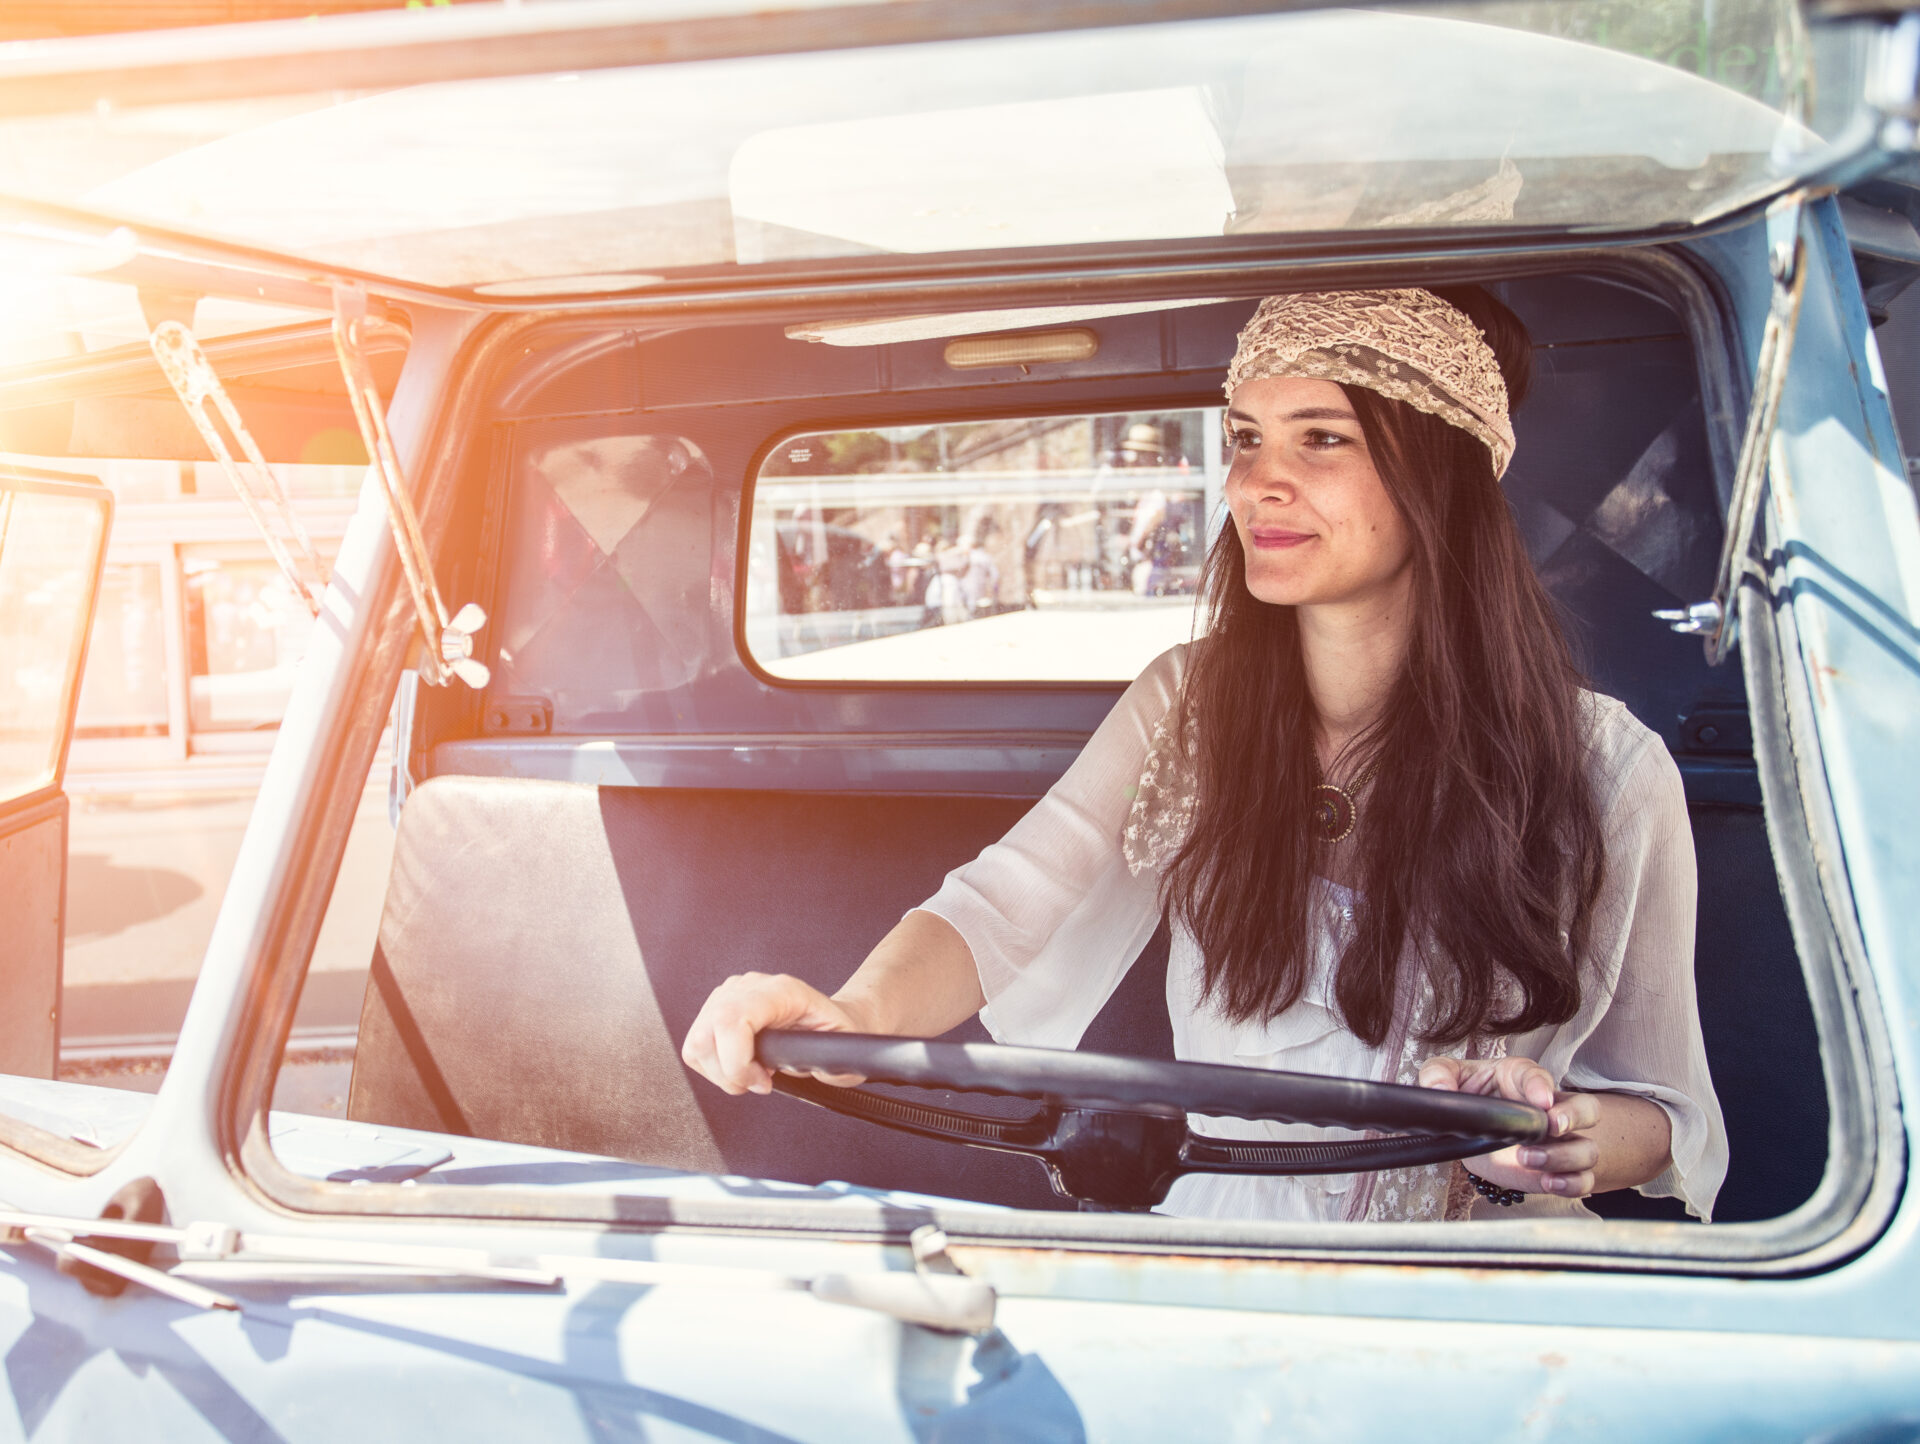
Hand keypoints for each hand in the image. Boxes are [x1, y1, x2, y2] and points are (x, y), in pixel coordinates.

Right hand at [681, 972, 868, 1095]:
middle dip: (729, 1074)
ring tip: (753, 1074)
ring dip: (721, 1073)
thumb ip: (828, 1063)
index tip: (762, 1082)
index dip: (736, 1061)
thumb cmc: (836, 1032)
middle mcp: (751, 986)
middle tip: (759, 1082)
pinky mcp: (717, 1007)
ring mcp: (730, 993)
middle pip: (705, 1035)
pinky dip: (715, 1067)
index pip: (731, 1018)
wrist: (832, 1020)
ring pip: (697, 1043)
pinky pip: (696, 1045)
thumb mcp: (845, 1051)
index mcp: (782, 991)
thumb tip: (803, 1069)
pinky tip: (742, 1065)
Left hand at [1417, 1055, 1601, 1199]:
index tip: (1539, 1099)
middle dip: (1572, 1117)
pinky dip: (1571, 1183)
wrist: (1473, 1135)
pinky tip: (1550, 1182)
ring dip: (1564, 1156)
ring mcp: (1560, 1142)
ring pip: (1586, 1148)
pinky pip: (1582, 1180)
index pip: (1538, 1075)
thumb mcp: (1448, 1078)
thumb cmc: (1470, 1099)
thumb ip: (1438, 1075)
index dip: (1541, 1085)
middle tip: (1550, 1125)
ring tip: (1530, 1159)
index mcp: (1521, 1079)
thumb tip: (1439, 1089)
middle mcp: (1550, 1109)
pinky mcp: (1558, 1171)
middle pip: (1585, 1108)